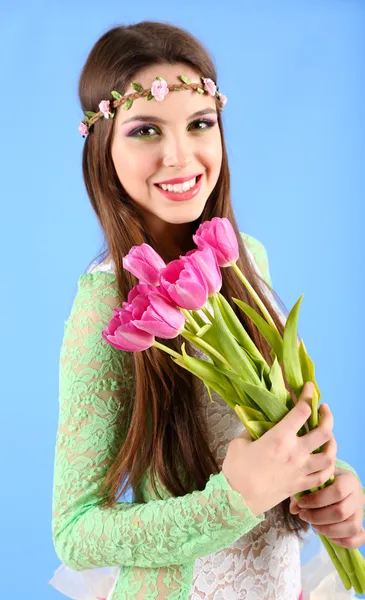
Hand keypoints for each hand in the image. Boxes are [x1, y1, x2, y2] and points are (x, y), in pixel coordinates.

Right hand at [222, 382, 335, 515]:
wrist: (236, 501)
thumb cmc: (235, 470)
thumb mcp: (239, 442)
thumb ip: (253, 431)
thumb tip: (260, 424)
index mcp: (279, 437)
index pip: (301, 411)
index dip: (308, 395)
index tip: (310, 388)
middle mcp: (295, 452)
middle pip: (324, 431)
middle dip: (327, 415)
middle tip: (323, 409)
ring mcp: (300, 470)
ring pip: (329, 455)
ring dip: (332, 442)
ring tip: (328, 436)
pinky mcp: (301, 485)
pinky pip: (323, 476)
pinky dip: (328, 467)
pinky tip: (325, 460)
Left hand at [290, 468, 364, 548]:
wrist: (340, 483)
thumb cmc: (325, 481)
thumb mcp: (315, 480)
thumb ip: (303, 492)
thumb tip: (293, 509)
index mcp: (348, 480)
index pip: (338, 491)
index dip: (317, 500)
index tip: (301, 503)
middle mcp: (358, 496)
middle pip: (341, 512)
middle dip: (318, 517)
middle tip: (303, 516)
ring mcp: (360, 512)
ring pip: (350, 527)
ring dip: (328, 530)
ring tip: (314, 526)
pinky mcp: (360, 525)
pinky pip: (358, 538)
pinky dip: (344, 541)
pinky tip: (328, 536)